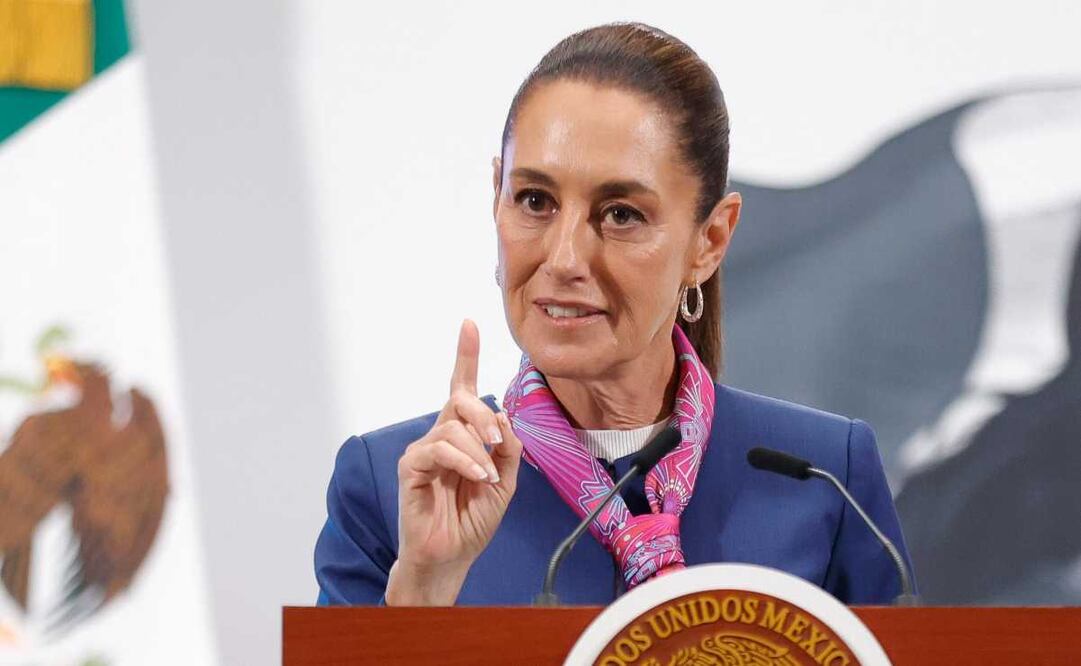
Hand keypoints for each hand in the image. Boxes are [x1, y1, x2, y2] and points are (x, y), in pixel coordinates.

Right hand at [385, 320, 522, 605]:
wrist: (451, 556)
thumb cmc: (471, 519)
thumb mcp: (505, 481)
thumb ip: (508, 449)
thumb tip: (503, 419)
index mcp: (463, 435)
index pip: (463, 388)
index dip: (465, 355)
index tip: (469, 324)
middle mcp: (441, 436)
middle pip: (462, 399)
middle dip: (485, 414)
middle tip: (498, 439)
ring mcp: (424, 451)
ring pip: (452, 425)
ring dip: (478, 448)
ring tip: (487, 475)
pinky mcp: (411, 468)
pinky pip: (438, 449)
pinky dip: (464, 460)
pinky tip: (476, 475)